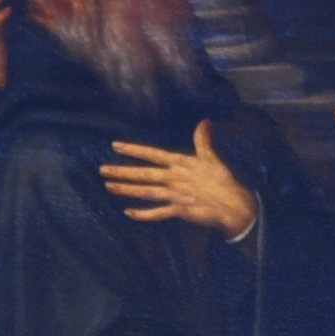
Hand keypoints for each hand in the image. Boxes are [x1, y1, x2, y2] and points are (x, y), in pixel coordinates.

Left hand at [104, 119, 256, 234]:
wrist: (232, 204)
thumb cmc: (223, 179)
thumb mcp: (212, 157)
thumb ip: (203, 140)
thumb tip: (204, 121)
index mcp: (180, 163)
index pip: (152, 154)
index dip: (133, 150)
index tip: (115, 146)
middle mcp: (173, 179)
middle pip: (143, 174)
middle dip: (121, 172)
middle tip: (102, 170)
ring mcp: (174, 196)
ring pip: (145, 192)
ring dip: (126, 190)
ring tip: (109, 187)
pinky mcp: (178, 211)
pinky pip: (156, 213)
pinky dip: (142, 214)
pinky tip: (128, 212)